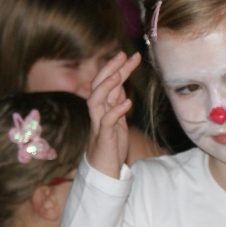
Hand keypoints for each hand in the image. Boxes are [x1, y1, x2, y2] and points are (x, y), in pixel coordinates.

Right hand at [86, 51, 140, 177]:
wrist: (103, 172)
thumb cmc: (111, 147)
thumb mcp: (117, 122)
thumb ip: (116, 105)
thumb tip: (120, 88)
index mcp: (103, 108)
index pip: (108, 82)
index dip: (118, 67)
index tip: (130, 55)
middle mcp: (98, 113)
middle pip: (98, 85)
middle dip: (110, 69)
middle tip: (123, 55)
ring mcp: (99, 125)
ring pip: (95, 100)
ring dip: (106, 87)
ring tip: (119, 74)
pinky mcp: (104, 138)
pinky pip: (106, 122)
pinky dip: (116, 111)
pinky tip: (128, 103)